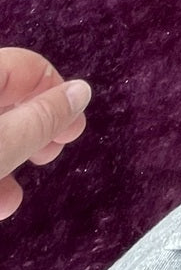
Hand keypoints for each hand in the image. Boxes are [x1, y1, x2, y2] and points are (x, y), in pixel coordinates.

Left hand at [0, 49, 90, 219]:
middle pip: (10, 98)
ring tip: (16, 197)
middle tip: (52, 155)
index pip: (29, 67)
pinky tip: (0, 202)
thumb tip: (82, 91)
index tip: (74, 130)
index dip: (58, 95)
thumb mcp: (4, 143)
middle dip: (35, 130)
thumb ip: (43, 118)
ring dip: (12, 160)